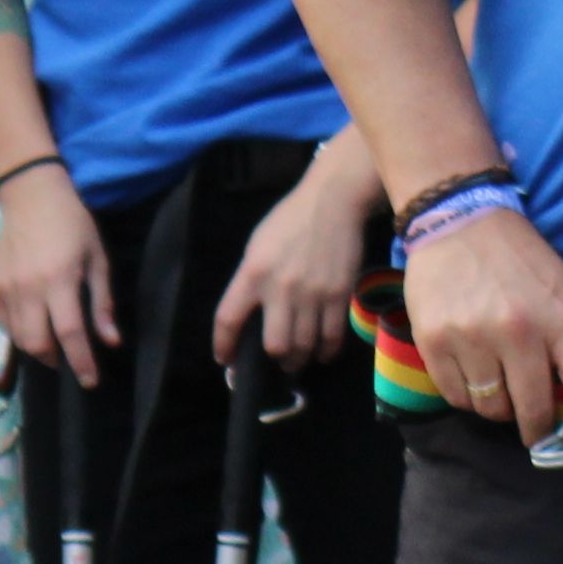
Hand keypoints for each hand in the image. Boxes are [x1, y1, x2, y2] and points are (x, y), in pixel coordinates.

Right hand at [0, 163, 114, 384]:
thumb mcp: (97, 259)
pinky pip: (5, 325)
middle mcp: (28, 288)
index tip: (90, 382)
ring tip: (52, 345)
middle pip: (38, 344)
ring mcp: (5, 289)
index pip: (70, 334)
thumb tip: (110, 341)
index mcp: (60, 279)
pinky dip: (20, 334)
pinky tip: (34, 326)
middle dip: (56, 360)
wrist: (30, 196)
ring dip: (37, 350)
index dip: (81, 362)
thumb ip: (102, 303)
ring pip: (18, 339)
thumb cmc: (72, 224)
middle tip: (70, 358)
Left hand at [216, 156, 377, 369]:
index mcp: (252, 273)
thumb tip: (249, 316)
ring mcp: (312, 294)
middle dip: (274, 360)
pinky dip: (326, 351)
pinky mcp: (338, 295)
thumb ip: (250, 281)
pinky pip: (332, 336)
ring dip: (300, 360)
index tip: (224, 359)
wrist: (332, 202)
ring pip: (304, 346)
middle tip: (277, 361)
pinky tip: (322, 352)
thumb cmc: (288, 222)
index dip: (224, 346)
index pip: (228, 320)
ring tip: (298, 360)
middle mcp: (280, 288)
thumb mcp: (256, 247)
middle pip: (274, 346)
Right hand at [396, 202, 562, 456]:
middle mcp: (519, 331)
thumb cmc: (519, 258)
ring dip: (499, 408)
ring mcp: (473, 337)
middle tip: (536, 431)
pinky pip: (456, 397)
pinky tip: (472, 373)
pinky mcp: (435, 341)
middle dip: (538, 430)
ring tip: (499, 385)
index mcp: (562, 318)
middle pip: (534, 412)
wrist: (459, 217)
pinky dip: (467, 396)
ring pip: (492, 409)